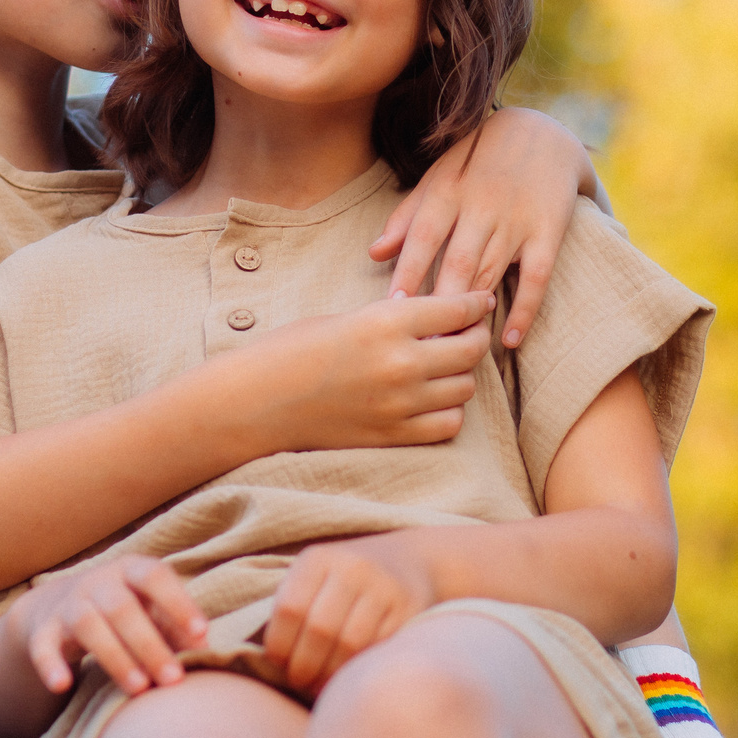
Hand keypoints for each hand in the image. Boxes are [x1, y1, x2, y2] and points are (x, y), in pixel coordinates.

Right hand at [9, 555, 207, 698]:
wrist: (56, 605)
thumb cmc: (124, 610)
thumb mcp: (150, 609)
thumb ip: (176, 626)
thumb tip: (204, 650)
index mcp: (130, 570)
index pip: (154, 576)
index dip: (178, 603)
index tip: (201, 634)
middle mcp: (98, 582)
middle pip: (122, 607)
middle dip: (149, 644)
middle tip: (173, 679)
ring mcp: (68, 605)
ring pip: (88, 625)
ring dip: (115, 657)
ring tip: (138, 688)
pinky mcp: (43, 631)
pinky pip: (43, 646)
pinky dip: (50, 664)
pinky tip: (62, 685)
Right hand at [240, 292, 493, 453]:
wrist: (256, 403)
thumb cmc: (289, 352)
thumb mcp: (344, 319)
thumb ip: (390, 320)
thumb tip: (427, 319)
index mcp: (384, 323)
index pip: (455, 310)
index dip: (475, 303)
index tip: (481, 302)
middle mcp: (400, 363)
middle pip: (469, 350)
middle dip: (475, 337)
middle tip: (470, 333)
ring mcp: (400, 404)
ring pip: (464, 388)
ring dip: (461, 375)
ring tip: (447, 367)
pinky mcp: (393, 435)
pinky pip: (447, 424)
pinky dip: (448, 411)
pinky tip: (434, 400)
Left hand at [260, 532, 438, 695]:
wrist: (407, 560)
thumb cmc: (343, 582)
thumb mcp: (314, 578)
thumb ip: (292, 608)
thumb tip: (272, 662)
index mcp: (318, 559)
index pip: (289, 608)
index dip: (279, 646)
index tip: (278, 665)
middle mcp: (352, 567)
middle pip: (319, 629)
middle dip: (304, 667)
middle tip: (299, 682)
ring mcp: (383, 586)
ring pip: (350, 644)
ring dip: (329, 675)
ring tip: (319, 686)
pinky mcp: (409, 608)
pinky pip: (378, 648)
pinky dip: (357, 670)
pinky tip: (345, 677)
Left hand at [370, 107, 595, 348]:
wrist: (544, 133)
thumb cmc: (478, 162)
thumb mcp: (440, 176)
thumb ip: (407, 215)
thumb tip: (373, 254)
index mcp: (449, 190)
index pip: (423, 237)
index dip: (407, 273)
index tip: (392, 308)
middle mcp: (482, 205)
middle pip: (456, 261)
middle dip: (438, 302)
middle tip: (421, 341)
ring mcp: (517, 219)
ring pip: (491, 271)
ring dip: (472, 310)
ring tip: (453, 345)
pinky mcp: (548, 230)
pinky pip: (537, 276)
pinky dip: (525, 309)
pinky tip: (508, 339)